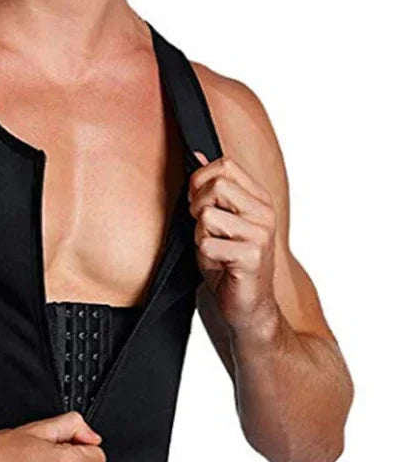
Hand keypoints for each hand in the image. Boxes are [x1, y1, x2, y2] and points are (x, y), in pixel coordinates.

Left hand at [188, 151, 280, 335]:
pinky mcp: (252, 256)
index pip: (224, 165)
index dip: (199, 181)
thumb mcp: (217, 222)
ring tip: (214, 251)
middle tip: (204, 230)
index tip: (197, 204)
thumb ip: (210, 190)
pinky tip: (219, 266)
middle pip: (217, 184)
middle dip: (197, 206)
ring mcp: (260, 234)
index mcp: (258, 199)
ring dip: (200, 236)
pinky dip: (204, 257)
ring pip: (208, 215)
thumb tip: (197, 154)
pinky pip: (207, 244)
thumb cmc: (229, 266)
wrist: (247, 307)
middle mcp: (263, 212)